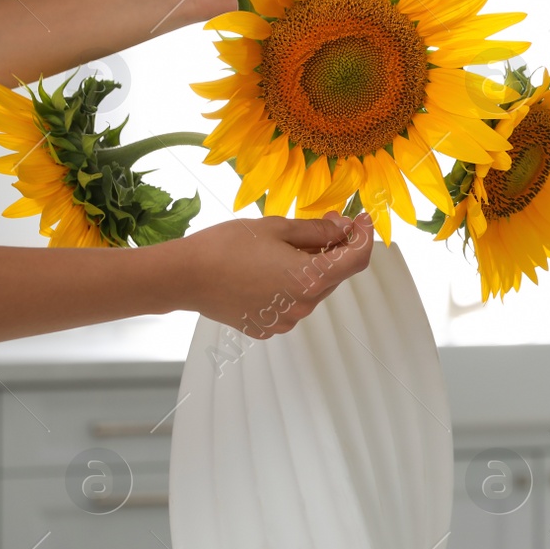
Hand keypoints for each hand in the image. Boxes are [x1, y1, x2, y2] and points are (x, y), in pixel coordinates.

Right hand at [169, 212, 375, 337]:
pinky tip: (266, 270)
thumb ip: (318, 230)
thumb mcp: (277, 227)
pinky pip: (291, 303)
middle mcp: (304, 305)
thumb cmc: (227, 246)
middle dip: (334, 248)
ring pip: (313, 289)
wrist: (184, 276)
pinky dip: (289, 286)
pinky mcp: (269, 328)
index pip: (357, 260)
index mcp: (311, 278)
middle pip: (334, 275)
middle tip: (324, 223)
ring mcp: (287, 320)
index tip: (363, 220)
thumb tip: (346, 229)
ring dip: (310, 268)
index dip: (365, 237)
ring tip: (284, 248)